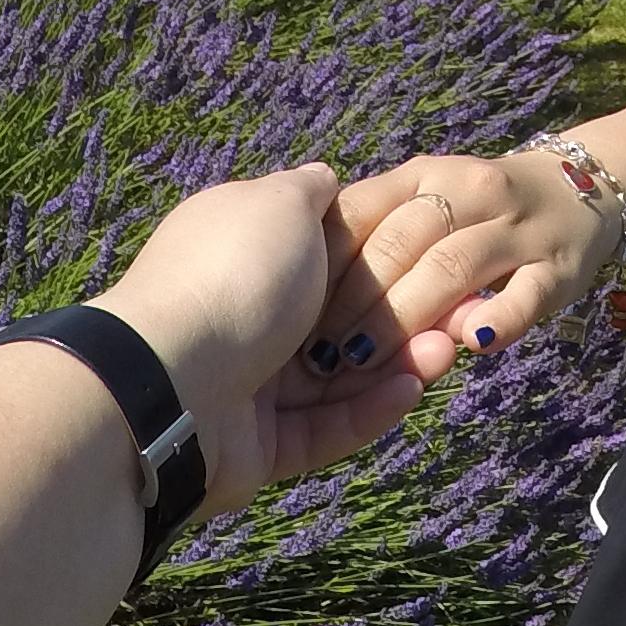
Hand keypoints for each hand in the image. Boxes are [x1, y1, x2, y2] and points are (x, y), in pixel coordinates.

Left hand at [93, 164, 453, 514]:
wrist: (171, 380)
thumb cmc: (234, 275)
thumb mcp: (279, 205)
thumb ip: (311, 192)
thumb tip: (329, 180)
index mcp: (242, 251)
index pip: (322, 249)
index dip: (378, 251)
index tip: (430, 251)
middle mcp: (246, 313)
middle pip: (337, 317)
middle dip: (397, 315)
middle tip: (454, 313)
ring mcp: (250, 383)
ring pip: (338, 376)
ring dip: (395, 363)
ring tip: (444, 352)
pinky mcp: (260, 445)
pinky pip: (324, 427)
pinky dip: (368, 410)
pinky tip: (410, 389)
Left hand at [297, 150, 615, 381]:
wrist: (583, 185)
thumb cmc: (469, 207)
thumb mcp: (421, 198)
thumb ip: (366, 222)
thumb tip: (304, 258)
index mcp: (418, 176)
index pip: (360, 211)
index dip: (324, 260)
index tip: (292, 303)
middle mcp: (463, 194)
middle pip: (400, 243)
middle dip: (358, 300)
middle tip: (325, 354)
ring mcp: (515, 232)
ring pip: (452, 270)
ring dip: (409, 319)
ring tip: (373, 361)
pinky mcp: (558, 272)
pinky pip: (525, 298)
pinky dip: (498, 320)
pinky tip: (473, 343)